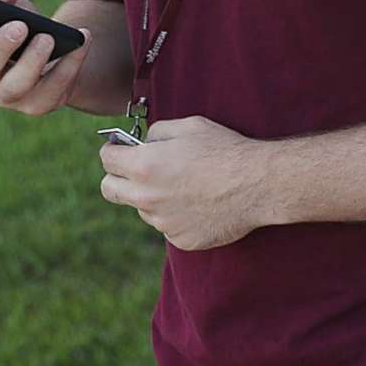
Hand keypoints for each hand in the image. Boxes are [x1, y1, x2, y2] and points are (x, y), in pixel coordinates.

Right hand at [0, 0, 89, 116]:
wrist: (52, 50)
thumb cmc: (17, 21)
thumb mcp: (7, 0)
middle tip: (19, 25)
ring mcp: (6, 95)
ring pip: (15, 87)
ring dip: (32, 61)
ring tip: (47, 36)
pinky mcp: (37, 104)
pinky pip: (52, 90)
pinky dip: (69, 65)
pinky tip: (81, 43)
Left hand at [97, 116, 271, 251]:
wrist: (259, 184)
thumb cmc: (226, 151)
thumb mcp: (190, 126)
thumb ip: (157, 132)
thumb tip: (144, 143)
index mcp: (144, 166)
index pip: (106, 159)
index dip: (114, 150)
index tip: (122, 150)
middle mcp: (147, 197)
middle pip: (110, 190)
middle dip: (117, 178)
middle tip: (138, 172)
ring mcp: (163, 222)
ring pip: (143, 209)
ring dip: (154, 198)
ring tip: (187, 187)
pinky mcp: (181, 239)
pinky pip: (168, 226)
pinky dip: (178, 216)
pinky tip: (201, 204)